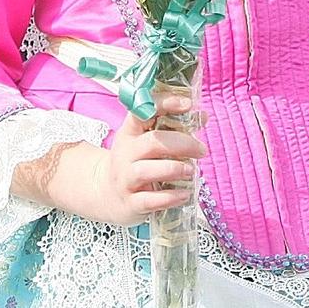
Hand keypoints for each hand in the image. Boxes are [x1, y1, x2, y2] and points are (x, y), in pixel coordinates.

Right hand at [71, 91, 206, 227]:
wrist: (106, 194)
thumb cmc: (134, 163)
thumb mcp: (145, 142)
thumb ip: (173, 129)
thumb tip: (202, 117)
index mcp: (130, 133)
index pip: (141, 112)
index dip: (165, 104)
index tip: (188, 104)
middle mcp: (125, 154)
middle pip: (151, 142)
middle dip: (181, 143)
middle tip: (201, 150)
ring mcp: (125, 179)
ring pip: (146, 170)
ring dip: (173, 169)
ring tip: (191, 170)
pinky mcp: (130, 203)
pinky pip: (149, 200)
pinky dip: (169, 198)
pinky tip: (185, 194)